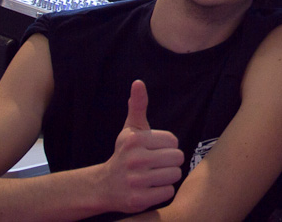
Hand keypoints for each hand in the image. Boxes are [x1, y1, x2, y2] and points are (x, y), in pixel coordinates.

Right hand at [100, 80, 183, 213]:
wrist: (104, 186)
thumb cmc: (124, 153)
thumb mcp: (130, 129)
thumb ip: (137, 106)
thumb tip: (138, 82)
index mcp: (135, 139)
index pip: (173, 141)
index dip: (167, 146)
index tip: (154, 150)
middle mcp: (135, 159)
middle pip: (177, 158)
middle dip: (170, 161)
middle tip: (156, 164)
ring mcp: (136, 181)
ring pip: (174, 175)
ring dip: (168, 176)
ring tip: (154, 176)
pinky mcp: (138, 200)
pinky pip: (168, 192)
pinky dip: (163, 191)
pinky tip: (150, 188)